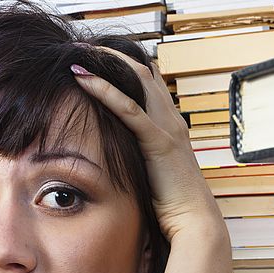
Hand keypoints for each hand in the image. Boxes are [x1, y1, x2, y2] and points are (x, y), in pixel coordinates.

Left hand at [70, 50, 224, 243]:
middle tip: (83, 48)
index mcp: (172, 127)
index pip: (151, 83)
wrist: (195, 222)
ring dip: (106, 64)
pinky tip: (83, 79)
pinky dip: (105, 90)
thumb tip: (121, 157)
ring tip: (78, 54)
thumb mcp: (155, 174)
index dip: (126, 67)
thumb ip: (142, 158)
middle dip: (112, 56)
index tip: (98, 60)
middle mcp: (173, 121)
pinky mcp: (159, 142)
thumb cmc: (174, 206)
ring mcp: (168, 129)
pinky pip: (129, 109)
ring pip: (138, 81)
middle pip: (144, 72)